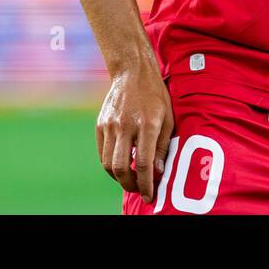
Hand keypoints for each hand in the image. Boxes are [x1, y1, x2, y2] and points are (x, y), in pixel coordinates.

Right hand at [95, 64, 174, 199]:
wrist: (132, 72)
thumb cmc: (155, 96)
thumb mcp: (167, 118)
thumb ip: (162, 146)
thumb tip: (157, 172)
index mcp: (147, 124)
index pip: (142, 163)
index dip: (145, 184)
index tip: (149, 196)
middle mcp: (126, 126)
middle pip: (120, 167)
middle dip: (129, 185)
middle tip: (138, 189)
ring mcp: (110, 125)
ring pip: (108, 163)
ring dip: (118, 177)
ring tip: (130, 179)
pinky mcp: (100, 125)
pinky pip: (102, 152)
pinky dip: (110, 164)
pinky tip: (121, 165)